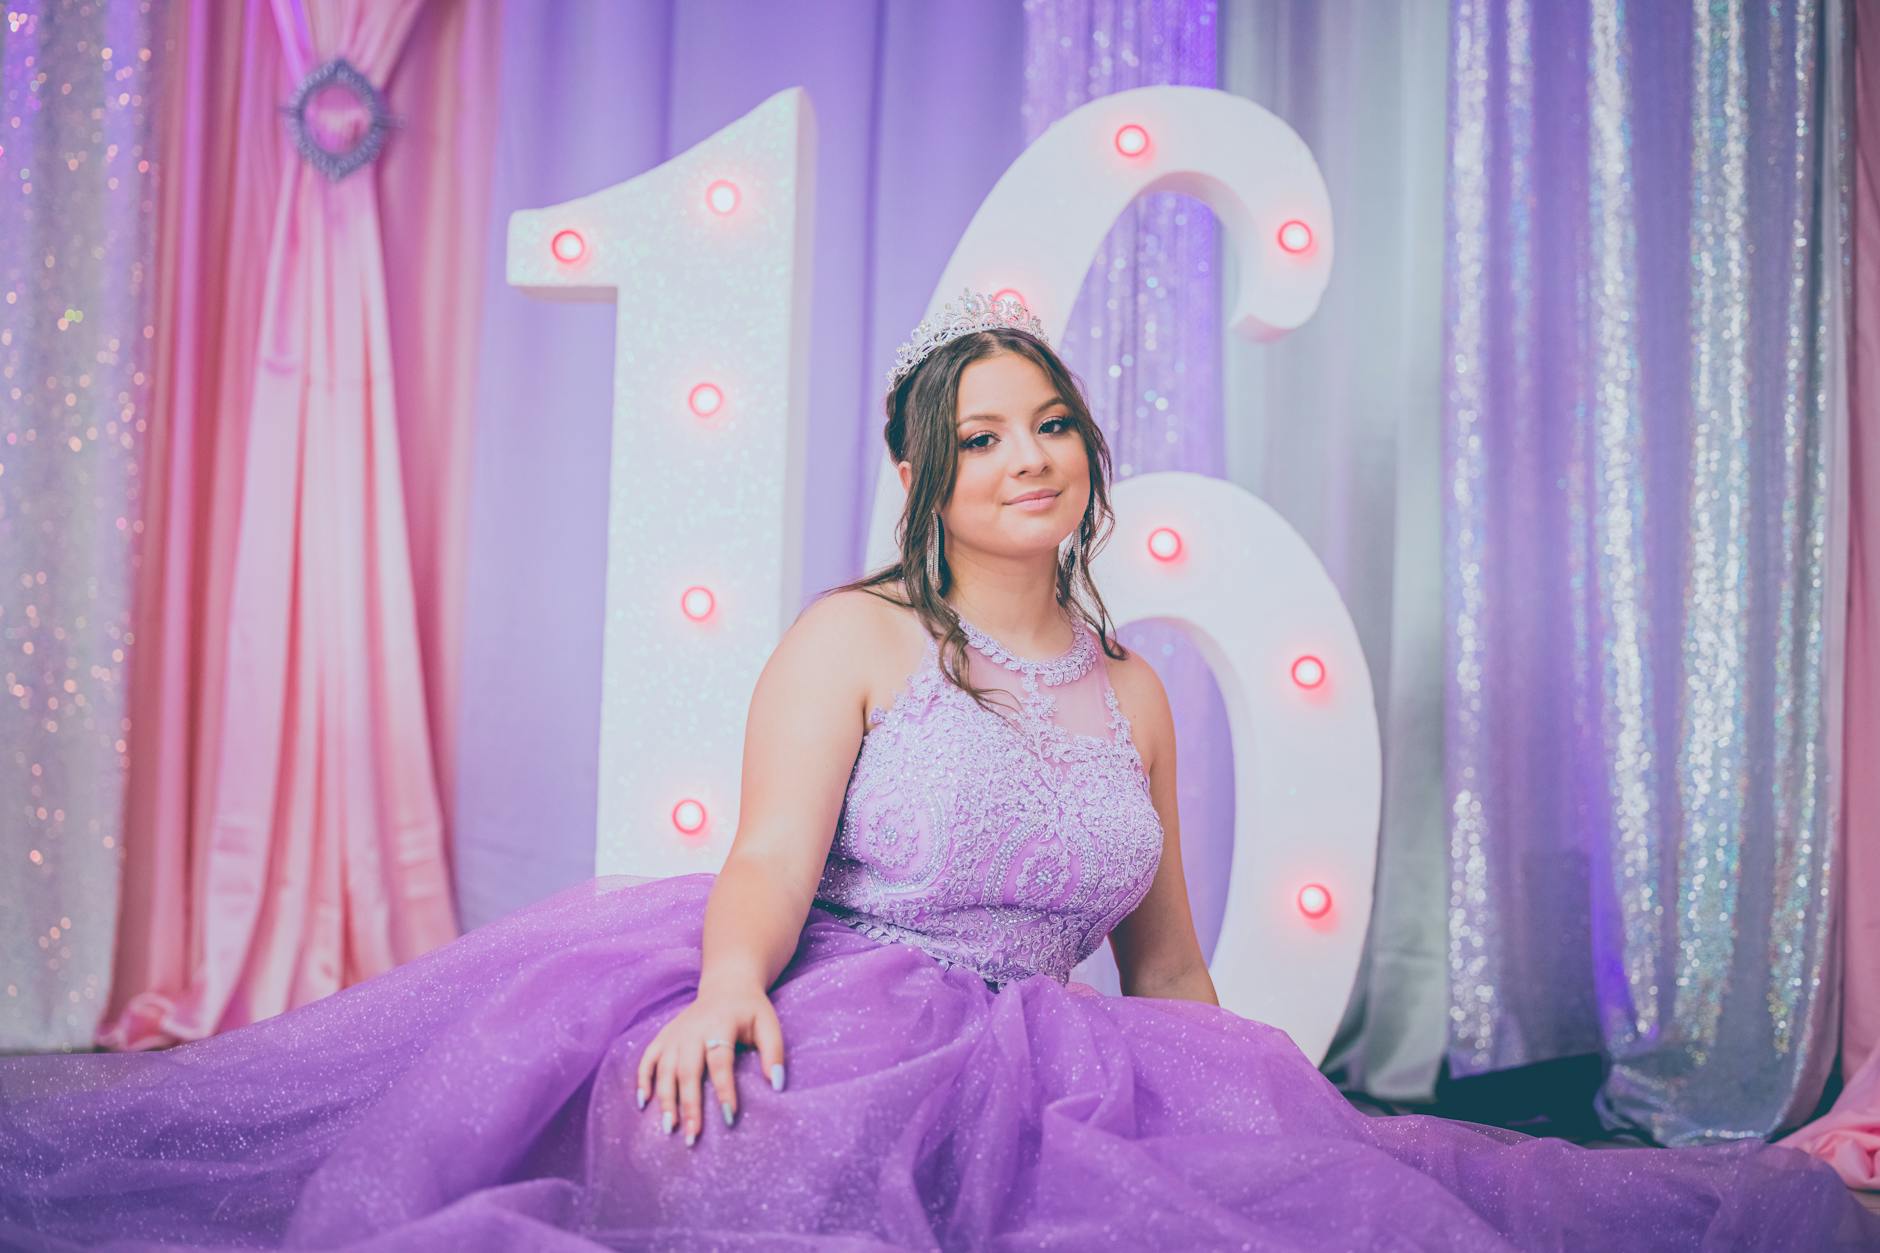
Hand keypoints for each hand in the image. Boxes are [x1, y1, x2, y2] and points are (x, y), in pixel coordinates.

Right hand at [636, 977, 786, 1146]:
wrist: (727, 986)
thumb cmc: (751, 1011)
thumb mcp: (769, 1024)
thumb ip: (774, 1052)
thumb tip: (777, 1085)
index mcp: (720, 1024)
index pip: (721, 1060)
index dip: (724, 1089)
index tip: (729, 1117)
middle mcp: (693, 1030)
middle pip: (688, 1070)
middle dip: (689, 1105)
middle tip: (693, 1135)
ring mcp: (675, 1034)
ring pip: (665, 1069)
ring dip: (666, 1100)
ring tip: (670, 1129)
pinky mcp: (663, 1037)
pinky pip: (647, 1059)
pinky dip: (642, 1080)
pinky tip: (644, 1103)